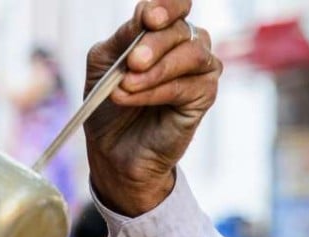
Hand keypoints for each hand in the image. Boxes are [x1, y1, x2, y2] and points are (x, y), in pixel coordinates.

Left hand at [84, 0, 220, 215]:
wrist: (113, 150)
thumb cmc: (109, 105)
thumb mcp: (104, 65)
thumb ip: (122, 39)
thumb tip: (142, 19)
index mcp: (162, 31)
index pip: (175, 6)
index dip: (165, 6)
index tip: (146, 18)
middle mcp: (186, 44)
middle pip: (179, 29)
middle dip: (152, 44)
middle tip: (131, 63)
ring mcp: (200, 69)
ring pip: (190, 54)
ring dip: (155, 71)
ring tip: (125, 86)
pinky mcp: (204, 96)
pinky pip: (186, 85)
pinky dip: (156, 90)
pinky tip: (132, 97)